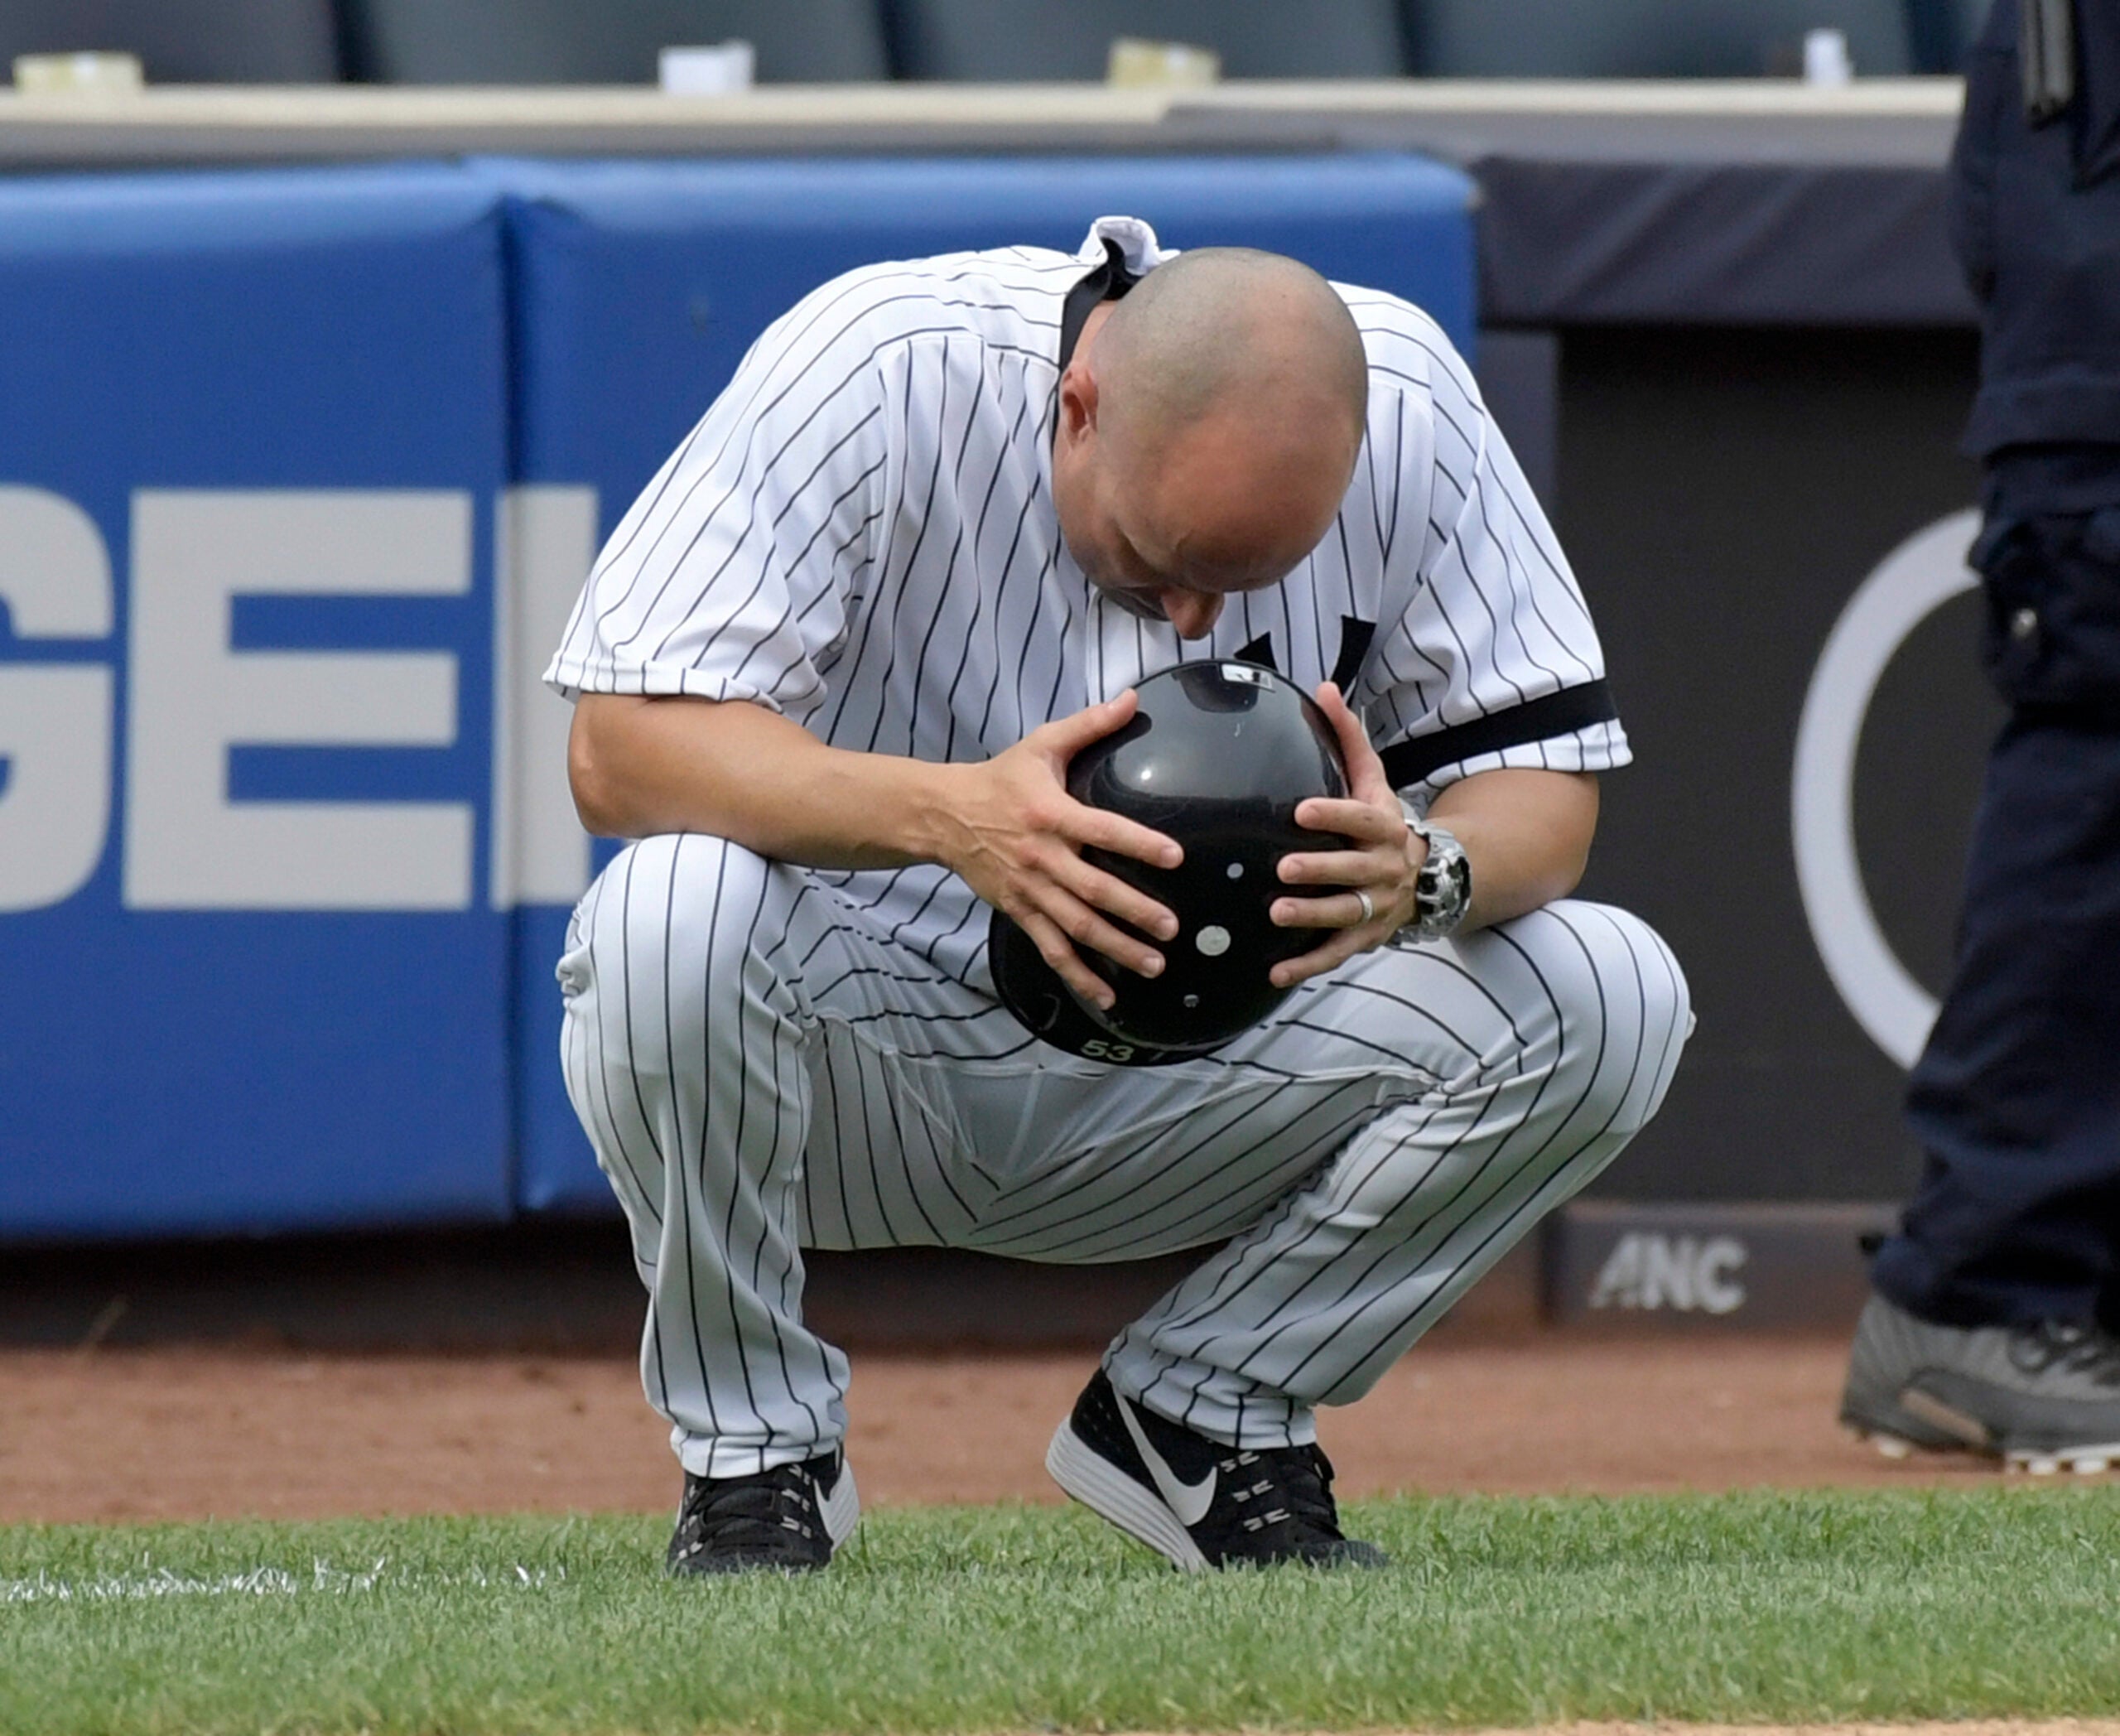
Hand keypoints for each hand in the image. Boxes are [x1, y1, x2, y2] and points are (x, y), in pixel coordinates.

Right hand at [941, 691, 1181, 1010]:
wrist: (943, 815)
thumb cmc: (1001, 779)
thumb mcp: (1042, 745)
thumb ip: (1090, 725)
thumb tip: (1134, 698)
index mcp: (1051, 813)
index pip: (1101, 830)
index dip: (1138, 844)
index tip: (1174, 858)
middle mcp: (1041, 856)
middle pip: (1092, 889)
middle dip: (1134, 911)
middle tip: (1171, 928)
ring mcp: (1029, 889)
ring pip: (1075, 926)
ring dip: (1115, 948)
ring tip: (1153, 964)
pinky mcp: (1019, 911)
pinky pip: (1050, 947)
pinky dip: (1078, 973)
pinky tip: (1107, 995)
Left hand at [1268, 681, 1423, 988]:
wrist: (1427, 875)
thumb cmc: (1380, 821)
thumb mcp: (1372, 779)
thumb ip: (1348, 737)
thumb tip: (1323, 687)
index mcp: (1383, 826)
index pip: (1359, 818)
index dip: (1334, 815)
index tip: (1300, 811)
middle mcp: (1384, 868)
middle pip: (1354, 871)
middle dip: (1321, 871)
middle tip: (1284, 869)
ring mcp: (1376, 906)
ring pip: (1344, 914)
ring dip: (1311, 917)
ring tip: (1276, 915)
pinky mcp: (1365, 937)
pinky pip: (1336, 954)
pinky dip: (1307, 966)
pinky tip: (1275, 973)